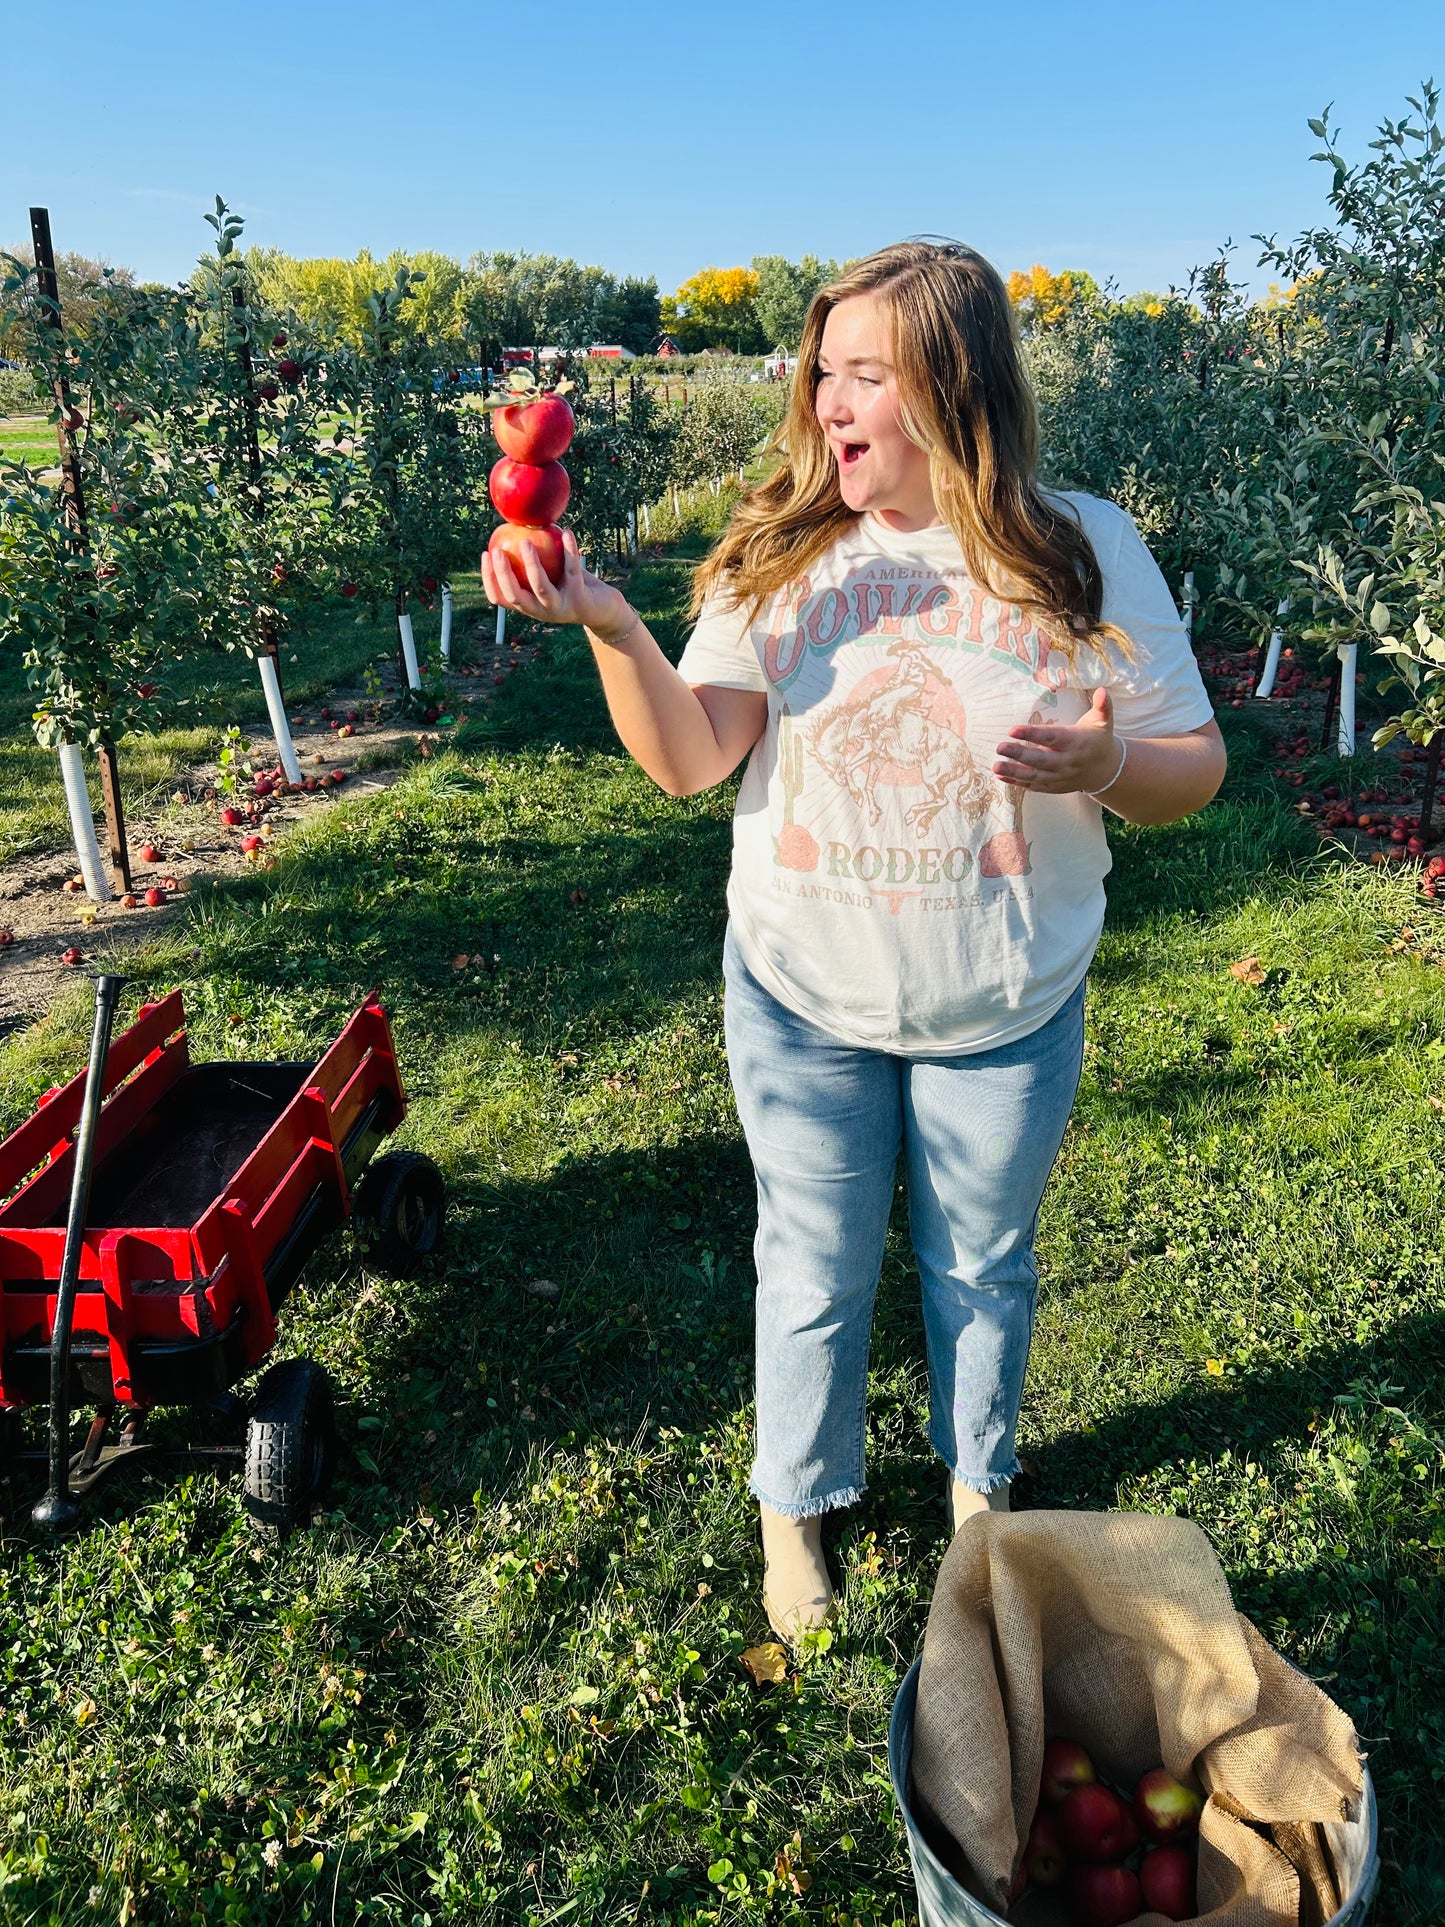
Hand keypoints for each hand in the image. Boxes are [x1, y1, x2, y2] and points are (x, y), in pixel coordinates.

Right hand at [480, 527, 631, 637]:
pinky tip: (567, 532)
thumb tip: (516, 527)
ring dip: (531, 564)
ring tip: (525, 541)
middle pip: (515, 596)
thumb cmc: (571, 586)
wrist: (603, 610)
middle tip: (496, 549)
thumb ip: (532, 560)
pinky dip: (570, 551)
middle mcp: (541, 611)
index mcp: (529, 606)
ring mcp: (560, 608)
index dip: (489, 579)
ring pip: (540, 587)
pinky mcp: (579, 600)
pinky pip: (572, 572)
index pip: (501, 598)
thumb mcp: (550, 575)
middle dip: (503, 574)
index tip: (485, 554)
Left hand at [992, 687, 1122, 793]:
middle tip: (1000, 747)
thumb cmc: (1099, 740)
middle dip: (1019, 754)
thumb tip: (1103, 690)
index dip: (1033, 734)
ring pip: (1035, 776)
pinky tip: (1000, 775)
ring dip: (1014, 771)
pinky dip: (1017, 782)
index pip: (1052, 738)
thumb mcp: (1104, 721)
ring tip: (995, 765)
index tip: (1013, 729)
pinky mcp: (1054, 786)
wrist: (1106, 770)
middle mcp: (1067, 762)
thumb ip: (1103, 706)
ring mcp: (1060, 777)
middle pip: (1041, 759)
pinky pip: (1033, 786)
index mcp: (1076, 743)